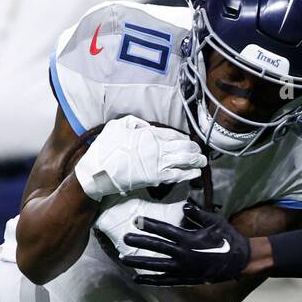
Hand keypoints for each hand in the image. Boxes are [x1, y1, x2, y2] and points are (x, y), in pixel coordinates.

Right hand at [73, 115, 205, 200]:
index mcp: (149, 134)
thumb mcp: (118, 125)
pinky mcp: (156, 179)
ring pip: (184, 161)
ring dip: (196, 161)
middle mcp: (157, 148)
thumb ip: (135, 123)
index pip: (173, 134)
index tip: (187, 140)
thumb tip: (147, 126)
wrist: (98, 172)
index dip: (183, 138)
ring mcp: (158, 164)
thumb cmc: (105, 149)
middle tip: (199, 151)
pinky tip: (196, 173)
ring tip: (202, 161)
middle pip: (184, 147)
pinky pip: (177, 176)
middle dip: (194, 149)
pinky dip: (189, 174)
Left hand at [119, 201, 249, 285]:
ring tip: (124, 260)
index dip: (149, 225)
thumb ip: (198, 214)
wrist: (239, 261)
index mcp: (189, 239)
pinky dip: (151, 280)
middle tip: (125, 238)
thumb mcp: (215, 222)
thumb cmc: (228, 239)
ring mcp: (183, 269)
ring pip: (156, 266)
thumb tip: (184, 205)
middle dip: (139, 242)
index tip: (136, 220)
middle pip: (156, 247)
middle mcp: (183, 255)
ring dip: (139, 262)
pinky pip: (164, 280)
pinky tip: (138, 279)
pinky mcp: (185, 279)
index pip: (164, 230)